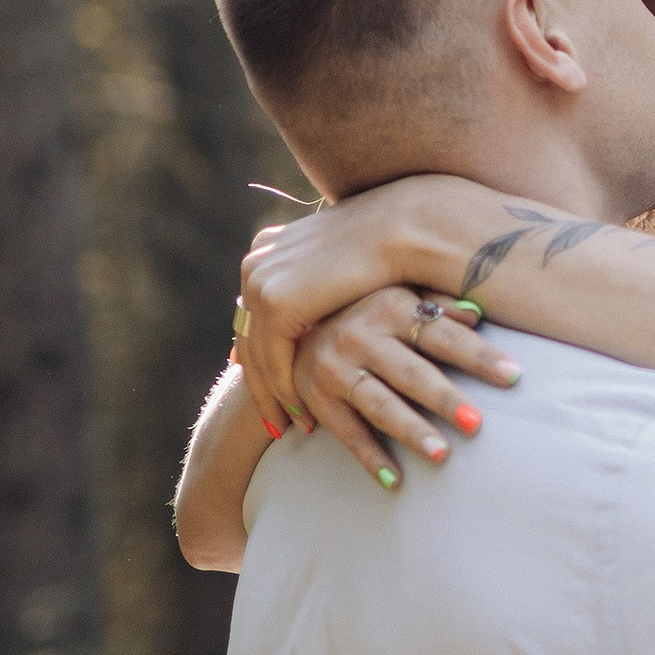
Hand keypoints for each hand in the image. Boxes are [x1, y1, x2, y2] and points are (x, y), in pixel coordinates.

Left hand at [233, 174, 484, 429]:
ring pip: (257, 353)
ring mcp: (260, 281)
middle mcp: (256, 262)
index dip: (261, 352)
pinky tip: (302, 415)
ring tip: (288, 425)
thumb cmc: (388, 248)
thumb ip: (315, 284)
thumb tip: (306, 310)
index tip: (271, 386)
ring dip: (271, 394)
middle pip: (249, 335)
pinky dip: (285, 390)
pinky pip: (274, 360)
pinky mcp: (275, 302)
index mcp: (267, 247)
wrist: (405, 229)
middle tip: (274, 417)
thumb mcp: (339, 268)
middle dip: (259, 380)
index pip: (254, 313)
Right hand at [287, 287, 523, 487]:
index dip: (478, 355)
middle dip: (445, 399)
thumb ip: (438, 302)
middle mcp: (359, 334)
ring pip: (380, 405)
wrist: (291, 328)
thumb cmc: (364, 310)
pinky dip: (371, 458)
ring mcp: (335, 368)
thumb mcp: (398, 294)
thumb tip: (479, 312)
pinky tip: (395, 481)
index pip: (442, 333)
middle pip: (411, 372)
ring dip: (411, 431)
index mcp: (389, 305)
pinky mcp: (317, 399)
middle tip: (478, 424)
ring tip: (442, 455)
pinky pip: (348, 433)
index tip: (514, 376)